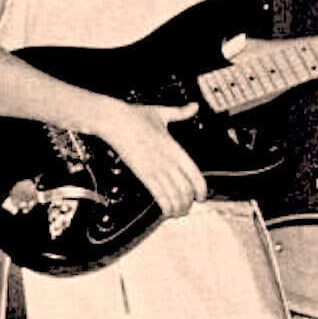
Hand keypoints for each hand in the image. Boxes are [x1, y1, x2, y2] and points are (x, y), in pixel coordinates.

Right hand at [99, 102, 206, 217]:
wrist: (115, 121)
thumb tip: (195, 106)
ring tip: (179, 213)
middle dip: (189, 203)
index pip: (195, 174)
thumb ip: (180, 112)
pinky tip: (166, 211)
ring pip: (173, 195)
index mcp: (176, 149)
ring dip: (178, 208)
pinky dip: (165, 206)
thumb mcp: (163, 113)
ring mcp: (155, 169)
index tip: (202, 196)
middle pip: (185, 190)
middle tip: (189, 208)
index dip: (201, 189)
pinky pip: (158, 195)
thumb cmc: (137, 116)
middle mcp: (168, 161)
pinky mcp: (142, 174)